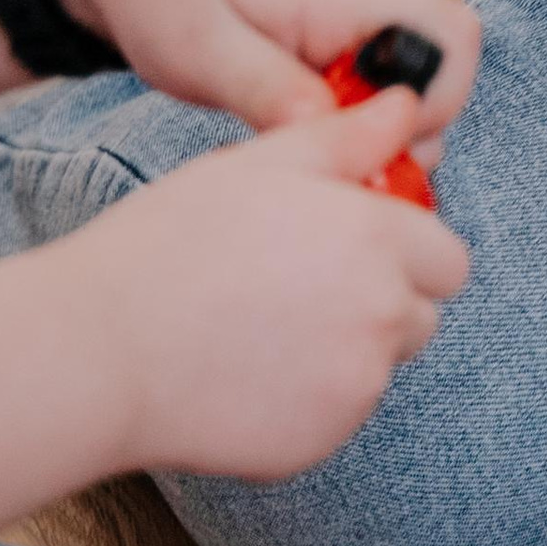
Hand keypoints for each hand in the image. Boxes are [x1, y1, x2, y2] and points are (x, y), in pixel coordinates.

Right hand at [0, 91, 467, 545]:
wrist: (99, 350)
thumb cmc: (168, 244)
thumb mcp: (256, 165)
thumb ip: (346, 138)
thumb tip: (408, 105)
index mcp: (376, 241)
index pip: (447, 258)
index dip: (406, 252)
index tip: (354, 249)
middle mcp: (383, 315)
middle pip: (421, 315)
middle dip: (381, 302)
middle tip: (297, 288)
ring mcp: (358, 386)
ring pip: (378, 366)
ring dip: (343, 351)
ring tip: (258, 328)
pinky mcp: (324, 439)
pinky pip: (336, 415)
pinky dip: (305, 399)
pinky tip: (240, 373)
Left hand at [37, 0, 481, 154]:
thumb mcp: (201, 48)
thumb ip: (271, 93)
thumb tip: (339, 139)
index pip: (451, 39)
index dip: (435, 103)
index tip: (369, 140)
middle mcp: (367, 2)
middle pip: (446, 75)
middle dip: (408, 134)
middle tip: (334, 158)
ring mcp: (357, 22)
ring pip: (415, 91)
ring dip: (377, 133)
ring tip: (305, 145)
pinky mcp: (339, 42)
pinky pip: (377, 90)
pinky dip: (353, 123)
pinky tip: (298, 131)